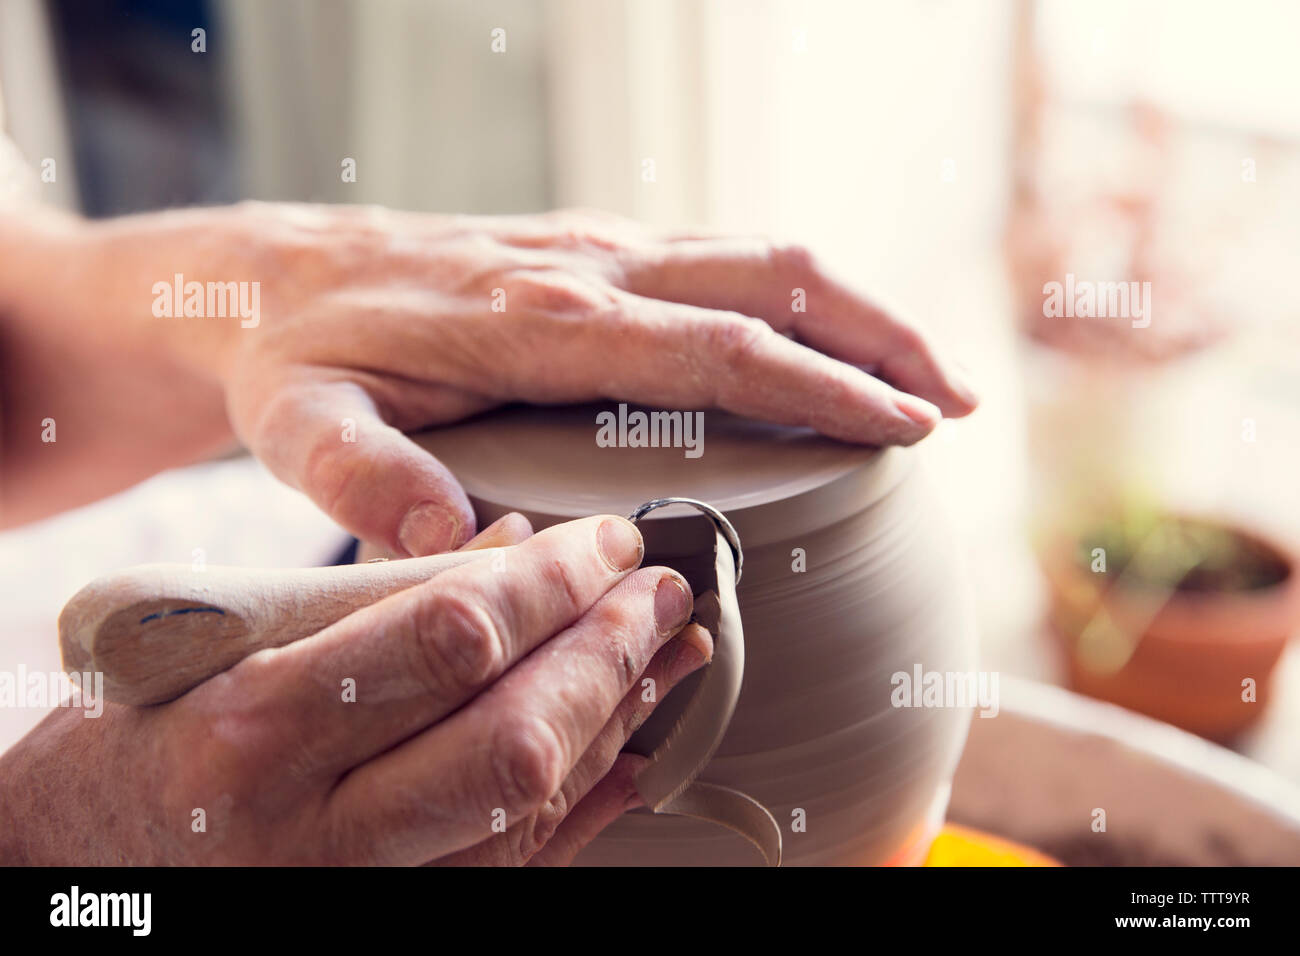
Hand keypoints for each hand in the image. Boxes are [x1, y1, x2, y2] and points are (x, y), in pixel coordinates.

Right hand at [0, 515, 710, 864]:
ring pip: (533, 811)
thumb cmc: (142, 732)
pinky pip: (521, 867)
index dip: (551, 584)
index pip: (448, 641)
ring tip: (672, 652)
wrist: (81, 860)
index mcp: (259, 732)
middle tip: (659, 591)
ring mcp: (362, 894)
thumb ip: (368, 595)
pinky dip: (592, 799)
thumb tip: (509, 549)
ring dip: (620, 722)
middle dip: (607, 656)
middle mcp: (318, 832)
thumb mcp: (224, 642)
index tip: (606, 540)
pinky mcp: (400, 920)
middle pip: (513, 741)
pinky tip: (635, 745)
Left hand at [210, 204, 976, 553]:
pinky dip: (791, 298)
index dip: (827, 386)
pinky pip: (717, 258)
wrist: (276, 278)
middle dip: (881, 337)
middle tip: (957, 402)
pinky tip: (816, 340)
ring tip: (924, 374)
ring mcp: (596, 252)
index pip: (720, 350)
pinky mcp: (590, 252)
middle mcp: (590, 271)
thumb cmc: (301, 359)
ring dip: (853, 310)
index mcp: (545, 324)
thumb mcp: (304, 428)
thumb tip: (455, 541)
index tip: (911, 425)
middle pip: (774, 280)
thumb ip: (362, 481)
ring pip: (760, 257)